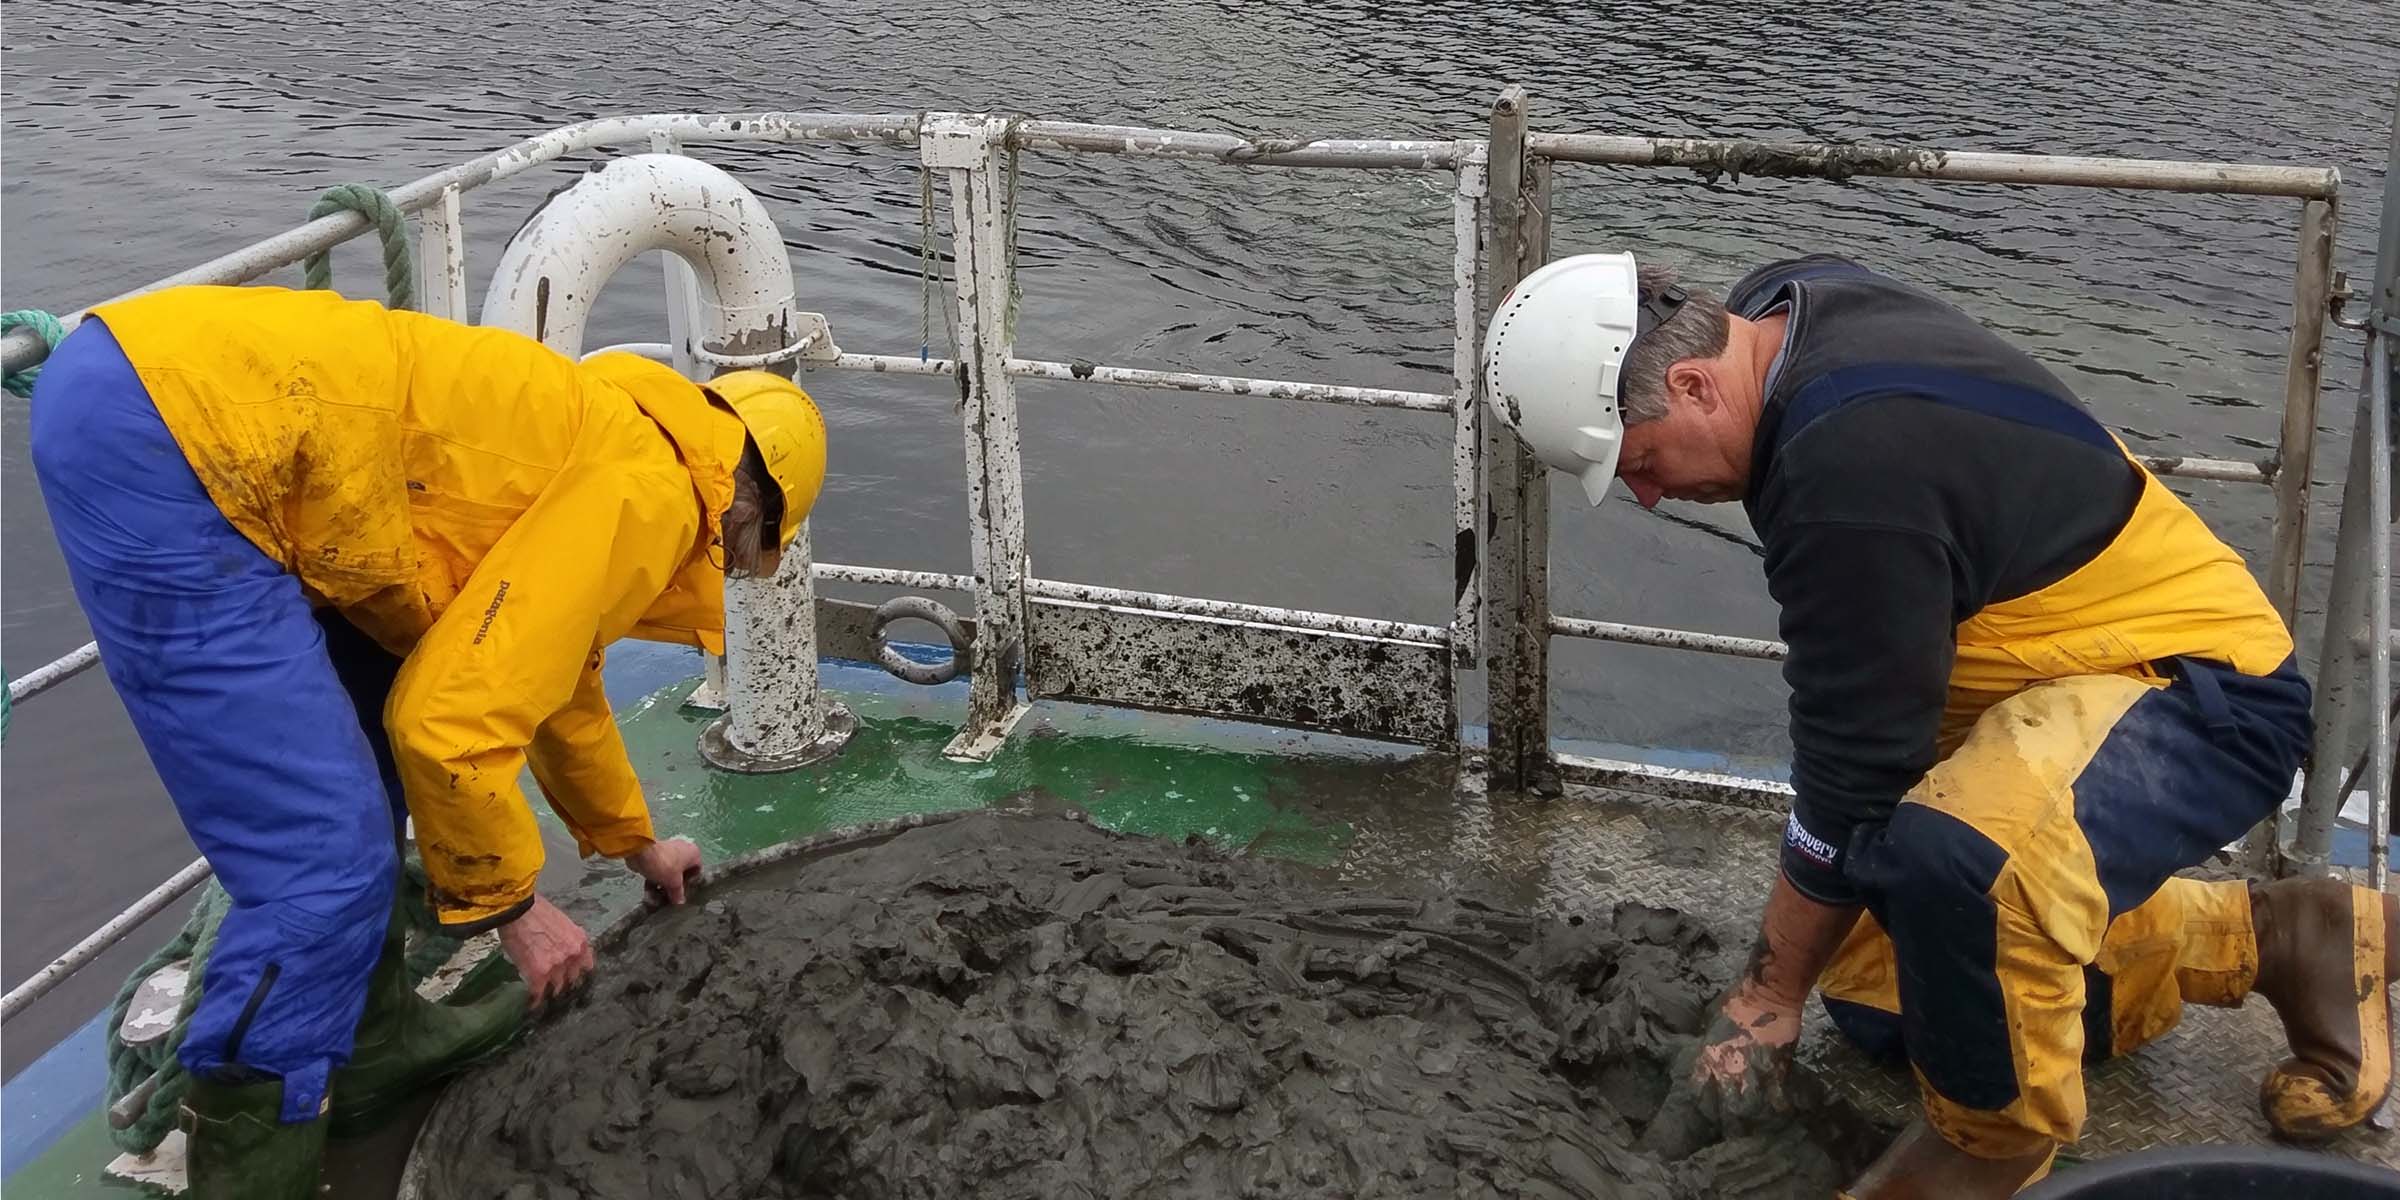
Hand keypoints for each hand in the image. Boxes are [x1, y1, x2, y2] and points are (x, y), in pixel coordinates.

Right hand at [495, 893, 594, 1010]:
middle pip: (572, 979)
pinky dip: (534, 1000)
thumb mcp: (562, 924)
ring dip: (549, 991)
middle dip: (564, 982)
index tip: (572, 977)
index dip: (578, 972)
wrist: (518, 910)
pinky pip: (538, 993)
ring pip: (557, 988)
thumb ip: (567, 941)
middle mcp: (573, 956)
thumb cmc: (536, 911)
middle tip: (555, 987)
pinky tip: (531, 1005)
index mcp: (581, 943)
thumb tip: (563, 952)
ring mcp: (557, 967)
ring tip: (544, 996)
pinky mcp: (540, 974)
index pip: (587, 966)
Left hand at [626, 837, 703, 905]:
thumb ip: (678, 894)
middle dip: (673, 887)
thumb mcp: (674, 884)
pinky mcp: (656, 853)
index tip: (683, 894)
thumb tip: (679, 901)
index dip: (689, 884)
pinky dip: (655, 879)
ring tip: (656, 898)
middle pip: (681, 873)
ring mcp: (669, 849)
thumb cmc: (664, 865)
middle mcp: (684, 849)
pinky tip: (649, 892)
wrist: (641, 854)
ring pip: (668, 872)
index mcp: (693, 853)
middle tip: (669, 898)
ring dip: (662, 885)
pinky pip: (659, 869)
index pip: (696, 872)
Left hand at [1639, 984, 1803, 1159]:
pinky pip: (1777, 1100)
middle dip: (1726, 1122)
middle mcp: (1728, 1072)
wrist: (1766, 996)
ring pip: (1749, 1111)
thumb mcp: (1709, 1023)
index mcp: (1707, 1059)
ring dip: (1751, 1120)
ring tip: (1753, 1127)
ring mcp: (1754, 1075)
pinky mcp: (1777, 1073)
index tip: (1705, 1115)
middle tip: (1730, 1129)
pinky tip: (1779, 1112)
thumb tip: (1704, 1054)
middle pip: (1724, 1111)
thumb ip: (1707, 1044)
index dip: (1702, 1107)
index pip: (1698, 1094)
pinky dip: (1778, 1107)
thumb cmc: (1733, 1003)